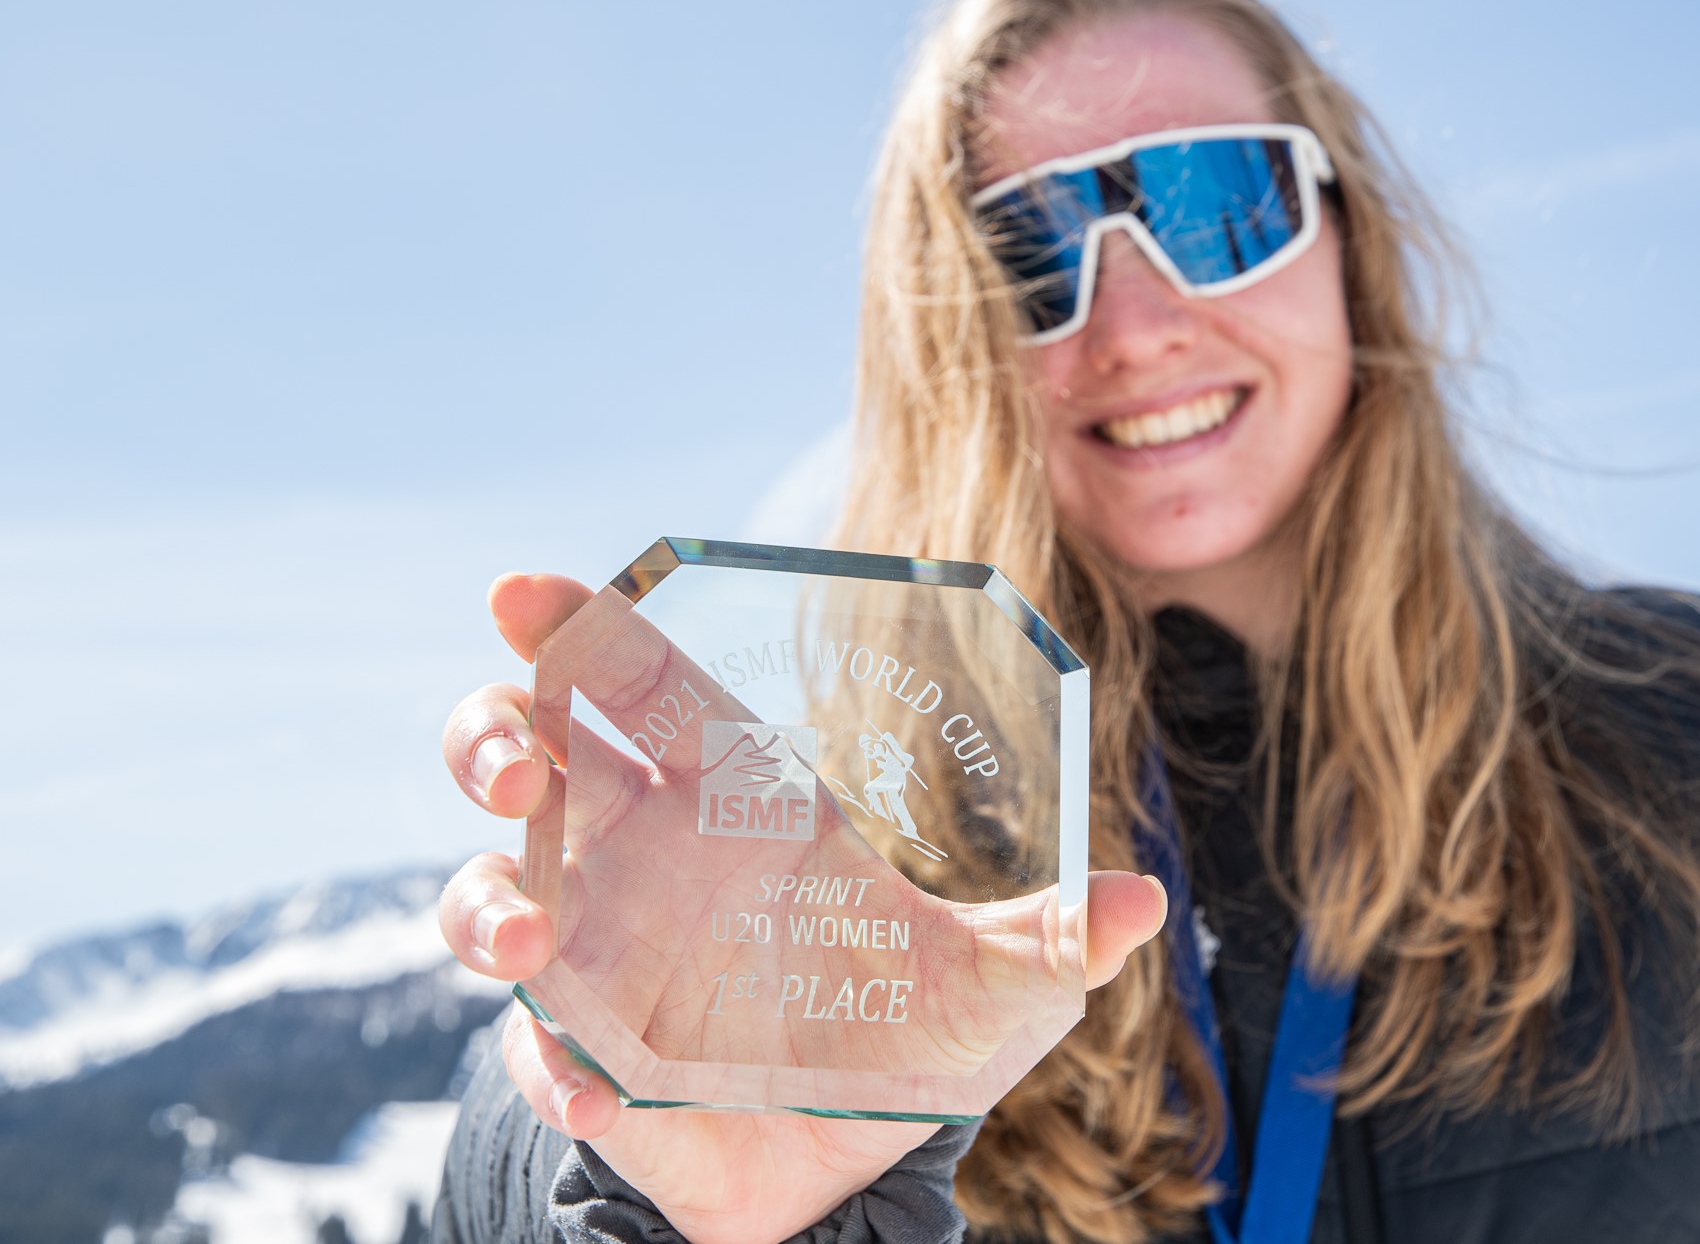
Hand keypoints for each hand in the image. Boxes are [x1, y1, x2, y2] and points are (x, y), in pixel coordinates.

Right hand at [441, 573, 1166, 1243]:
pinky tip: (600, 1086)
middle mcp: (644, 858)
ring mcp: (599, 954)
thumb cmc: (907, 1043)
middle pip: (526, 754)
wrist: (846, 1174)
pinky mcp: (580, 1052)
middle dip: (492, 737)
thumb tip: (1143, 901)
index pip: (644, 687)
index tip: (523, 595)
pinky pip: (533, 1045)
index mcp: (734, 803)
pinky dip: (551, 1062)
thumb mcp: (990, 991)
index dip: (578, 628)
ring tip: (533, 946)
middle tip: (521, 768)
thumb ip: (1050, 940)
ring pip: (487, 890)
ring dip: (486, 906)